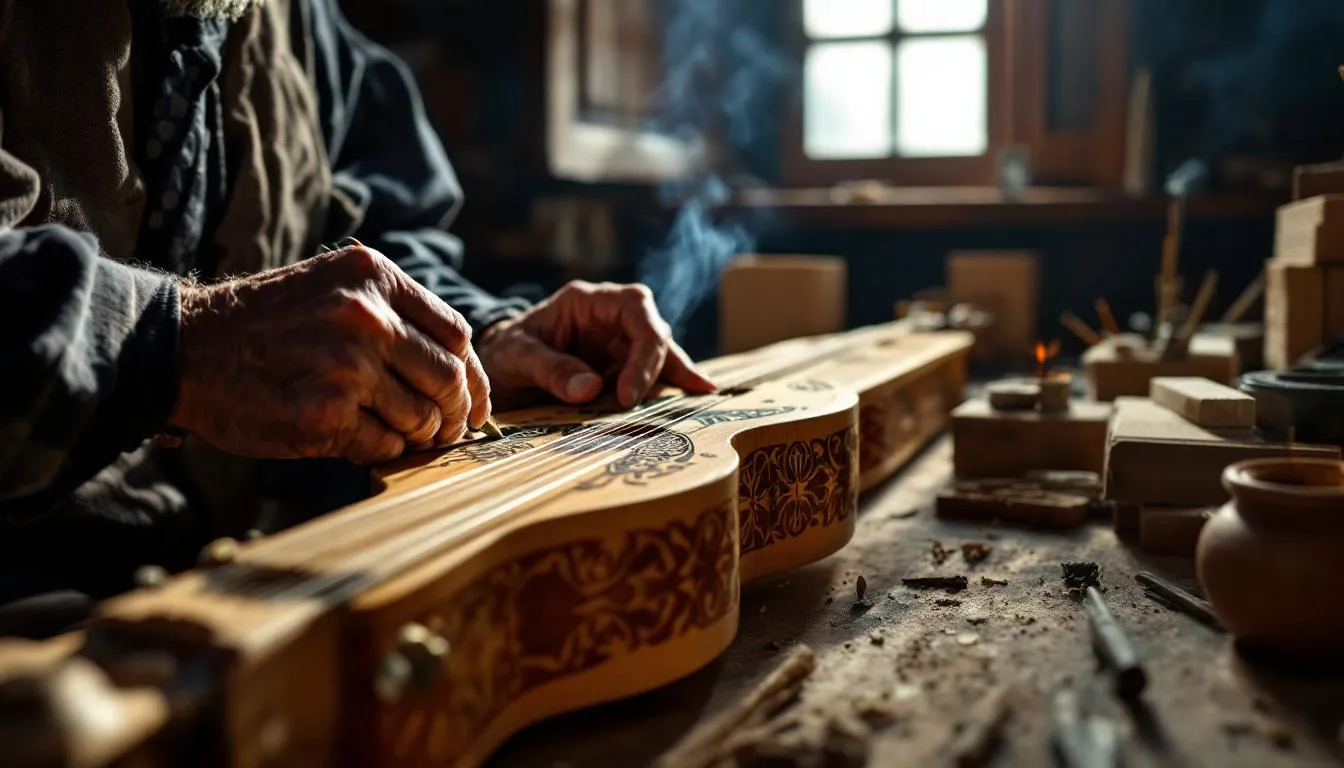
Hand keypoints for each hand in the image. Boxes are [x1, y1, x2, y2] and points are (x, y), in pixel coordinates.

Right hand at [169, 246, 490, 463]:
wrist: (184, 346)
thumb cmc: (268, 324)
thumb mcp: (333, 287)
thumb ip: (394, 315)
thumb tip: (461, 372)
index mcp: (374, 278)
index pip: (457, 336)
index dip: (473, 377)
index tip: (474, 404)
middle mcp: (366, 317)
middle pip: (448, 379)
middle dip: (454, 414)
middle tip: (446, 430)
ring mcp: (346, 367)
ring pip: (420, 417)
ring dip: (415, 435)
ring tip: (393, 432)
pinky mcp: (323, 415)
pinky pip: (383, 445)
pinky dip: (382, 450)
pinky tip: (357, 438)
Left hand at [476, 280, 714, 409]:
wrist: (494, 371)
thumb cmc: (503, 354)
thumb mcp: (516, 358)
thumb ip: (551, 369)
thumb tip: (590, 389)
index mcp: (587, 301)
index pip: (635, 309)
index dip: (643, 350)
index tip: (628, 393)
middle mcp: (610, 318)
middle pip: (653, 332)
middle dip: (657, 367)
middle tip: (639, 405)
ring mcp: (617, 343)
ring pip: (659, 354)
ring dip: (674, 377)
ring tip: (702, 395)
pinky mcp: (618, 368)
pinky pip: (650, 374)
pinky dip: (669, 385)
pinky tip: (698, 395)